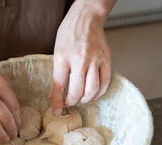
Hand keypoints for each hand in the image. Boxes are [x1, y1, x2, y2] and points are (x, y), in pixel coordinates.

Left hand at [51, 0, 114, 114]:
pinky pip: (105, 82)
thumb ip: (57, 73)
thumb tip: (54, 94)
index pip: (59, 86)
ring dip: (86, 99)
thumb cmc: (69, 32)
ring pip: (92, 89)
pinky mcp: (106, 58)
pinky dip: (99, 92)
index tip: (57, 111)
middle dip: (72, 102)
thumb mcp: (57, 51)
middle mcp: (79, 59)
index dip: (57, 102)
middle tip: (69, 104)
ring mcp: (95, 59)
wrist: (87, 16)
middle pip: (77, 91)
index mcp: (62, 57)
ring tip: (81, 99)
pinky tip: (93, 94)